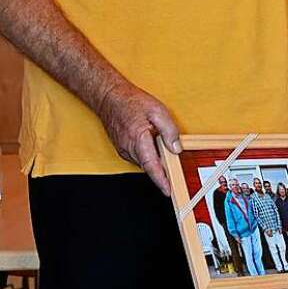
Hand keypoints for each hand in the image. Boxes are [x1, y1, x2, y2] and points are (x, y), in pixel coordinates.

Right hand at [95, 80, 180, 195]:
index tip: (168, 190)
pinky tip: (152, 145)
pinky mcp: (122, 149)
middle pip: (149, 166)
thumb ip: (169, 131)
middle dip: (162, 171)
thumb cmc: (132, 102)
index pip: (151, 166)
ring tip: (164, 150)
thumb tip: (177, 148)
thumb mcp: (158, 111)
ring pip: (144, 162)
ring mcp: (123, 150)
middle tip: (175, 171)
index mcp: (138, 139)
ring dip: (155, 161)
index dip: (160, 180)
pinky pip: (138, 157)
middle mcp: (128, 148)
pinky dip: (147, 155)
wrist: (110, 98)